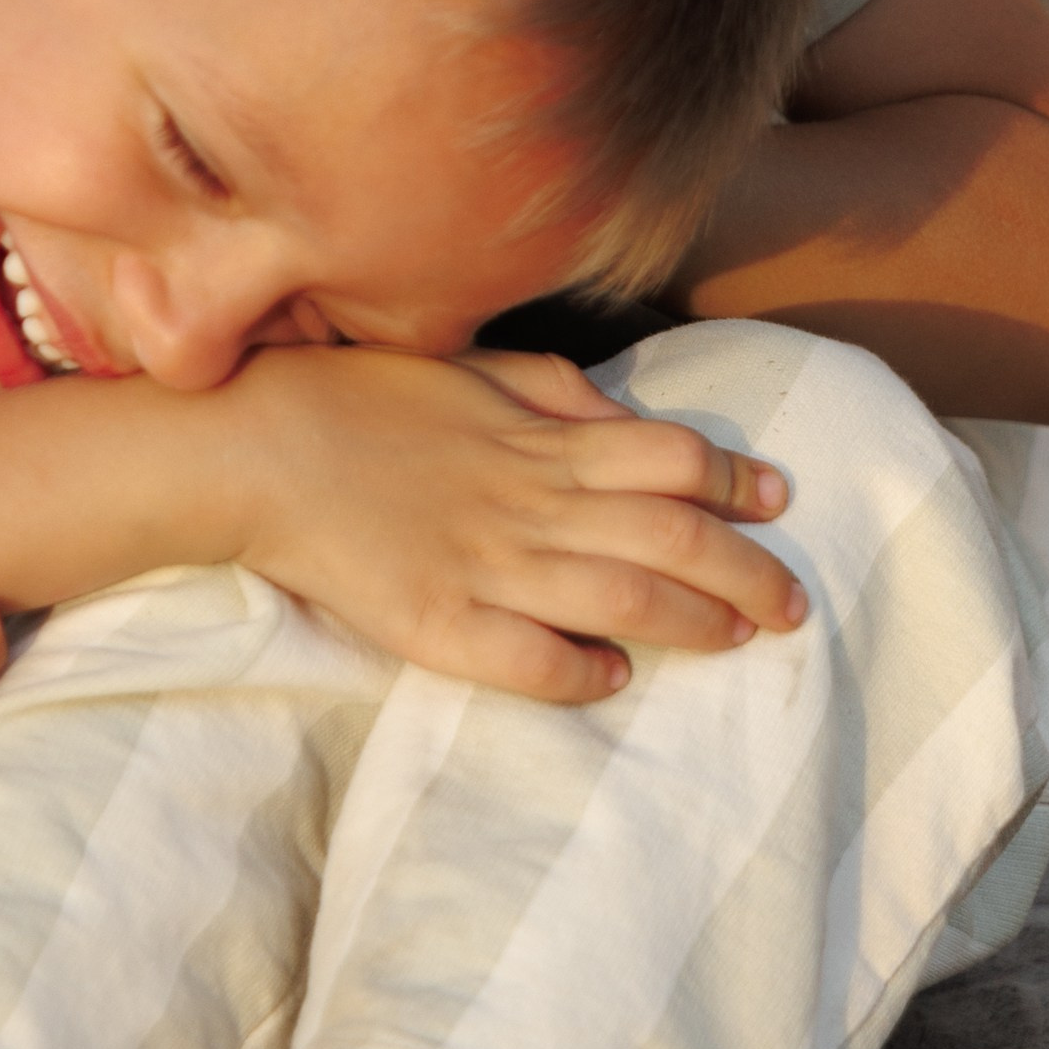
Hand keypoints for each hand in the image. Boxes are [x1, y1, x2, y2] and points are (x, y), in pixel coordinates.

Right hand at [228, 345, 804, 702]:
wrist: (254, 447)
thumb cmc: (356, 399)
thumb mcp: (463, 368)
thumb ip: (549, 388)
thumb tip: (619, 411)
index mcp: (535, 438)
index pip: (669, 456)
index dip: (734, 479)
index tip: (777, 498)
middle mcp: (526, 503)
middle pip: (670, 536)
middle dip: (746, 571)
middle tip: (794, 602)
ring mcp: (485, 566)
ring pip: (621, 601)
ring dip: (692, 623)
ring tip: (738, 639)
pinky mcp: (437, 622)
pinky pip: (527, 659)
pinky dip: (580, 673)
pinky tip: (609, 680)